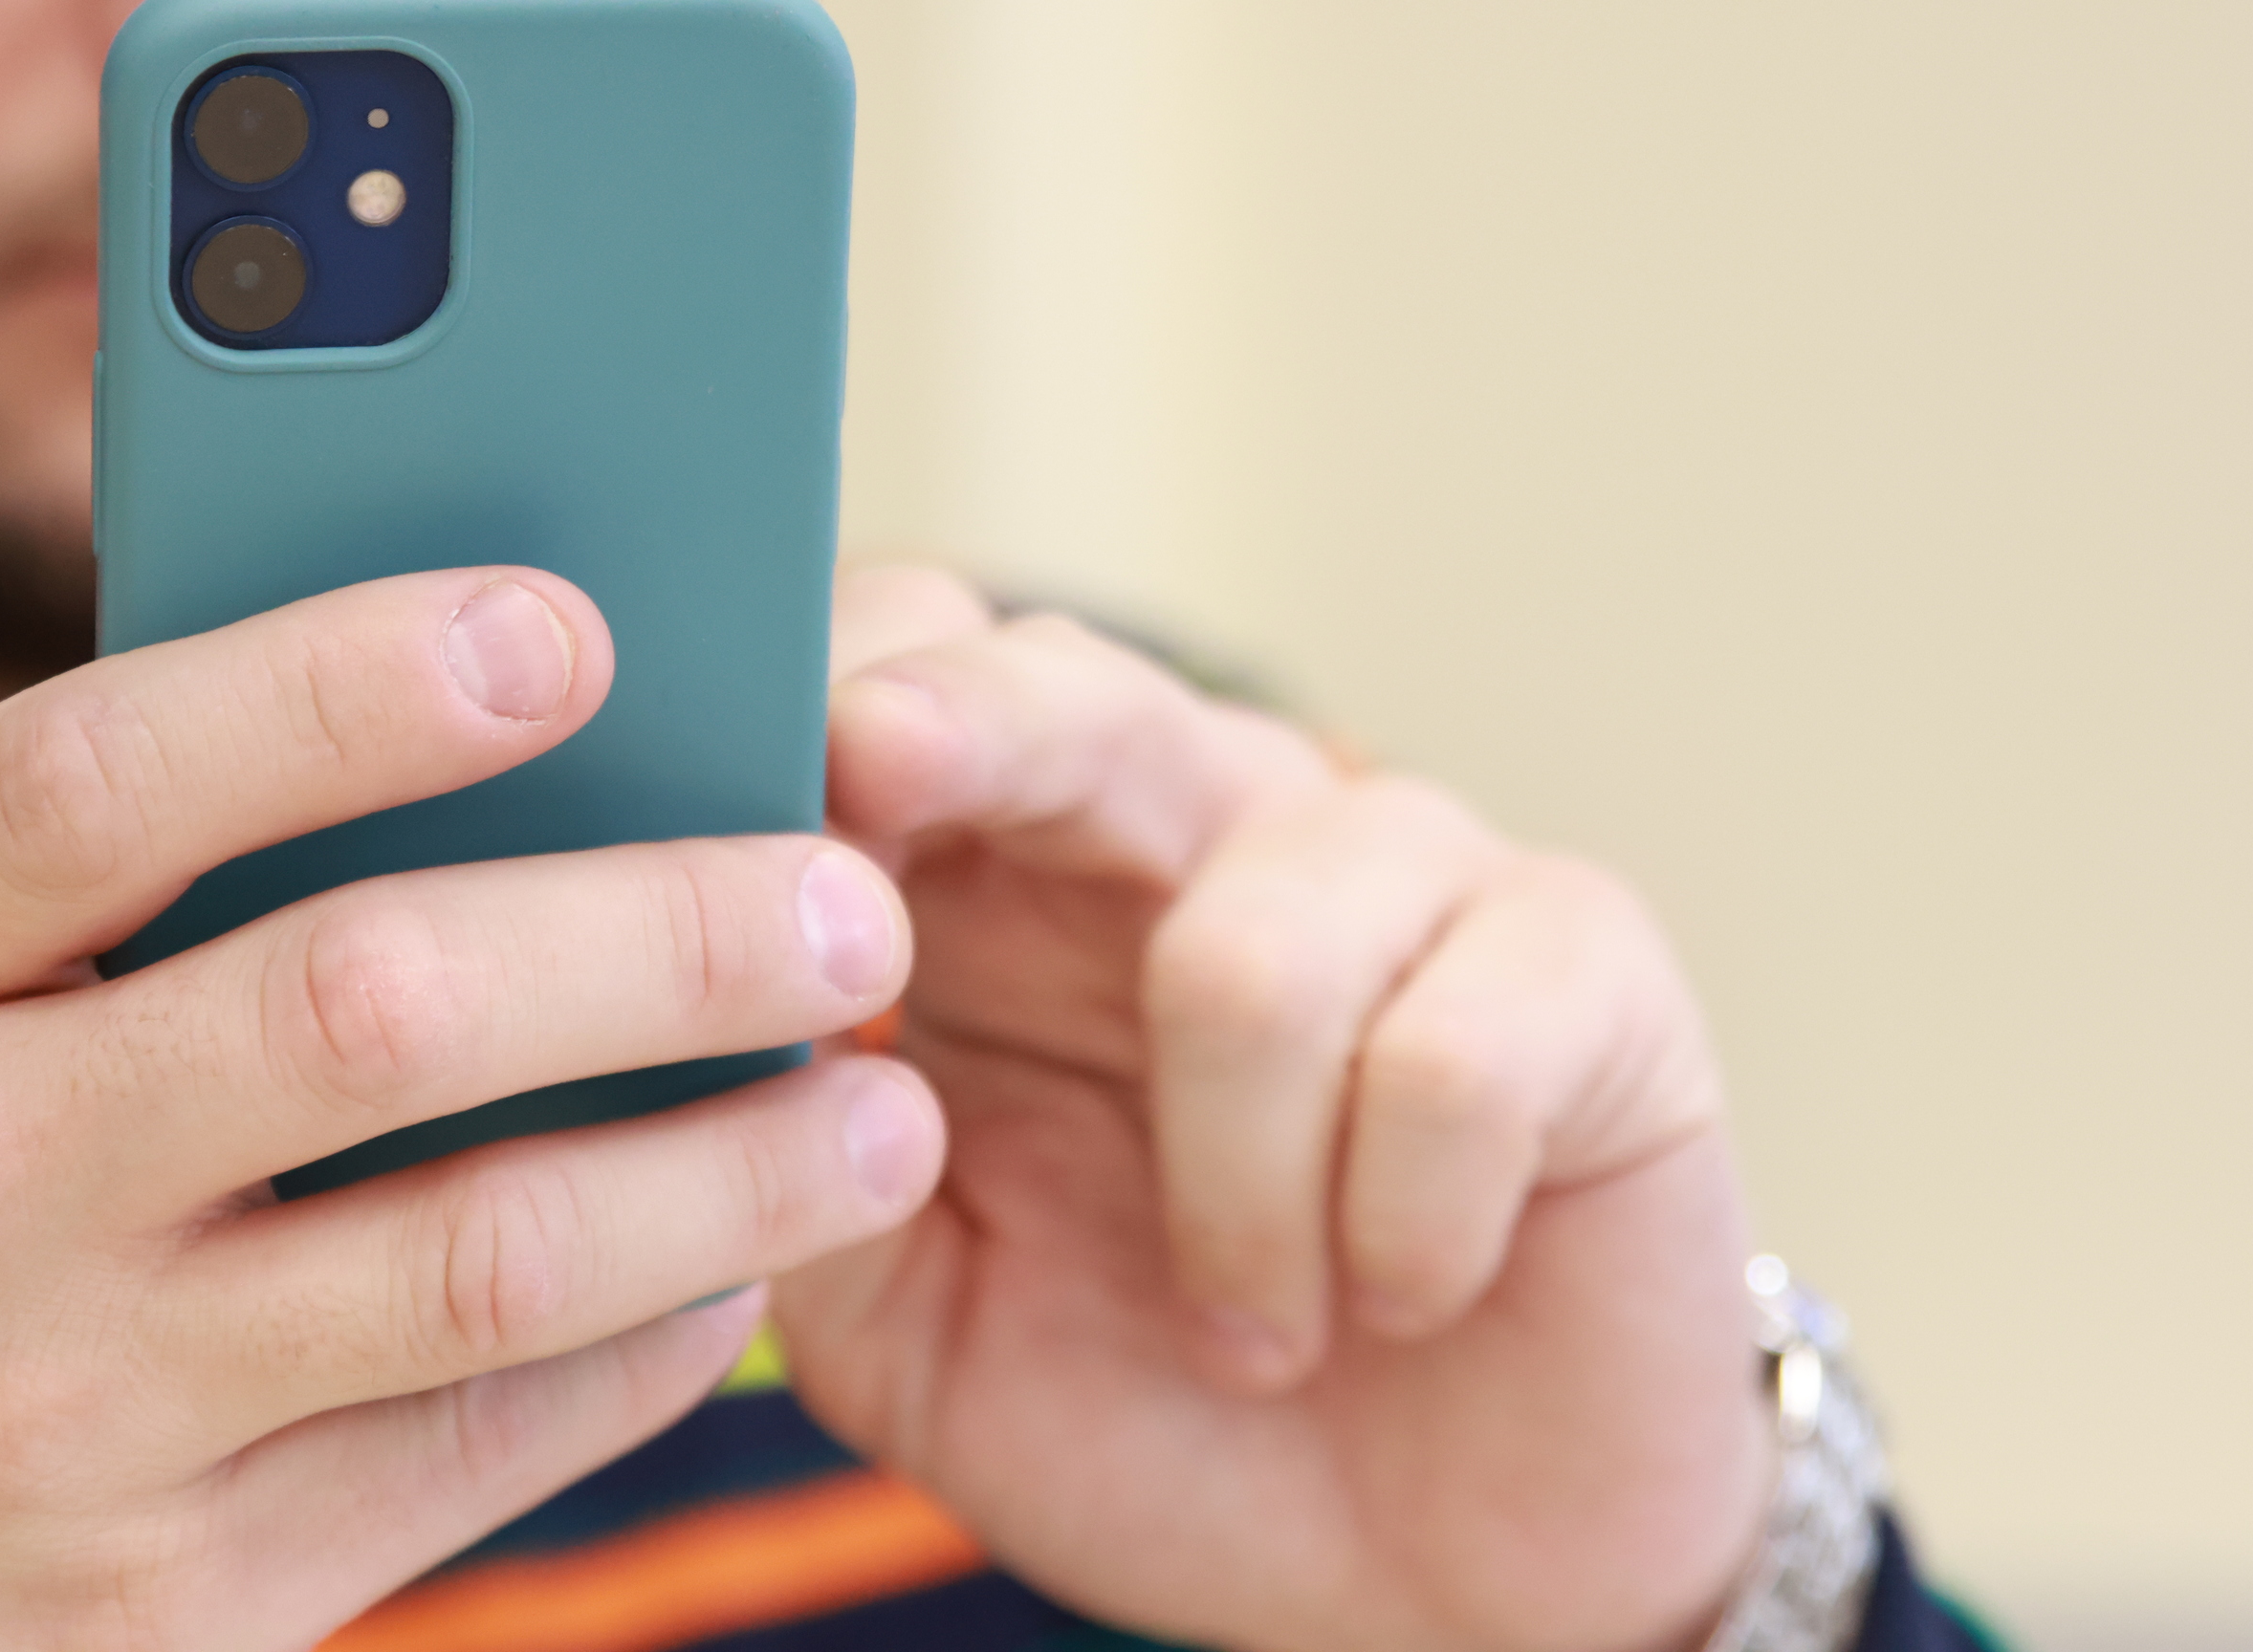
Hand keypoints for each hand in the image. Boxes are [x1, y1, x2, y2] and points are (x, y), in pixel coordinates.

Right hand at [0, 568, 942, 1648]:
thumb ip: (78, 873)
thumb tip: (441, 708)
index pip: (100, 781)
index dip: (346, 683)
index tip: (568, 625)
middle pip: (360, 1010)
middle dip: (653, 938)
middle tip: (847, 900)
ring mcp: (49, 1419)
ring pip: (475, 1257)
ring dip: (727, 1175)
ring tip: (889, 1112)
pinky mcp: (162, 1604)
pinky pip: (475, 1454)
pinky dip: (647, 1353)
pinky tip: (739, 1278)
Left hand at [775, 567, 1773, 1651]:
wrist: (1439, 1573)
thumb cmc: (1158, 1410)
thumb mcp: (914, 1323)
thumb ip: (793, 1178)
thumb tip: (671, 1046)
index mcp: (1012, 892)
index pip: (905, 692)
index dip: (815, 706)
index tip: (711, 788)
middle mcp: (1200, 833)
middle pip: (1072, 689)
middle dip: (967, 725)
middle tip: (878, 762)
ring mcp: (1403, 874)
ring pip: (1250, 938)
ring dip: (1225, 1199)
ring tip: (1246, 1335)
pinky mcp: (1581, 962)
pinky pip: (1452, 1054)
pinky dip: (1399, 1224)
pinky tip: (1406, 1296)